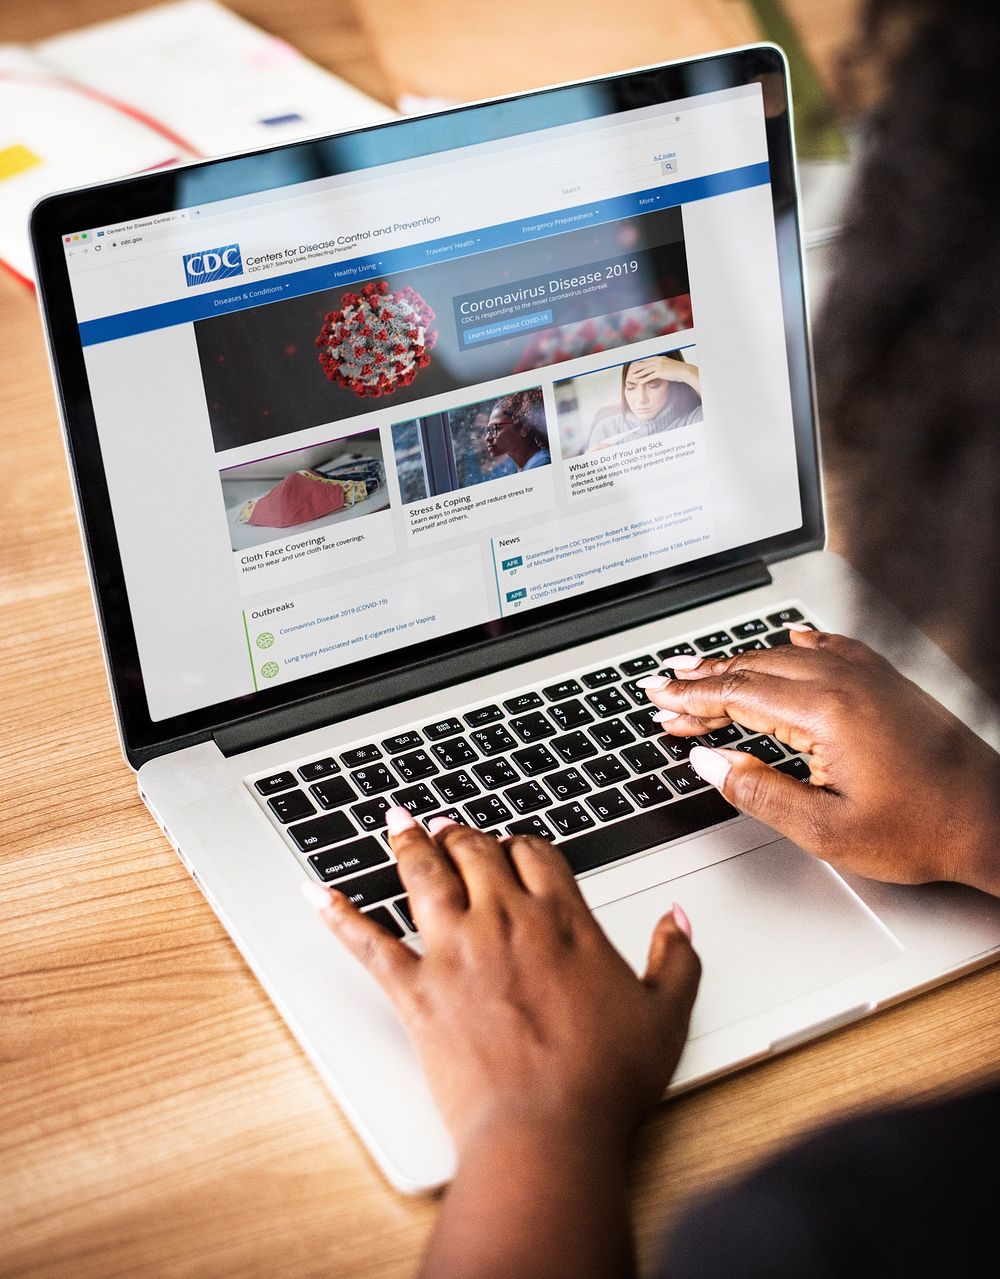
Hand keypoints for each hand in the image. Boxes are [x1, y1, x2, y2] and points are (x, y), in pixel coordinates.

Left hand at [305, 813, 699, 1157]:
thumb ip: (676, 958)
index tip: (513, 845)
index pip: (535, 853)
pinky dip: (339, 914)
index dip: (520, 843)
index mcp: (562, 920)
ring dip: (408, 842)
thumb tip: (678, 918)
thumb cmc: (605, 1081)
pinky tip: (316, 892)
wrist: (548, 1131)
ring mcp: (455, 951)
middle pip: (476, 852)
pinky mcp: (416, 990)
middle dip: (462, 834)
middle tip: (449, 826)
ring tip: (397, 820)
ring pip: (424, 875)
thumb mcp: (665, 1014)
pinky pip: (368, 941)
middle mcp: (505, 921)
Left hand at [627, 354, 699, 394]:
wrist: (683, 371)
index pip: (648, 360)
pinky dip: (644, 379)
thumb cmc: (677, 370)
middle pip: (645, 365)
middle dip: (637, 368)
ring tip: (633, 377)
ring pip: (646, 370)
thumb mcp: (668, 366)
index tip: (635, 365)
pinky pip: (649, 376)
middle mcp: (658, 360)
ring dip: (638, 374)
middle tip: (631, 372)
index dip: (641, 363)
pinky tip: (639, 382)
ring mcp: (658, 366)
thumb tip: (658, 369)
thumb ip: (662, 365)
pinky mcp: (660, 372)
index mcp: (660, 358)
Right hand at [643, 627, 999, 894]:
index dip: (692, 700)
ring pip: (786, 656)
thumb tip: (710, 764)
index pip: (737, 695)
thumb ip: (759, 793)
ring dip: (740, 664)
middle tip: (664, 689)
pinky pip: (832, 648)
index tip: (660, 703)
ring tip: (704, 671)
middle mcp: (845, 682)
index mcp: (825, 713)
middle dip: (703, 680)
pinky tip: (790, 640)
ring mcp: (869, 676)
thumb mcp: (826, 831)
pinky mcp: (887, 682)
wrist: (992, 820)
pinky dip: (797, 647)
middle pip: (754, 668)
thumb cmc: (922, 829)